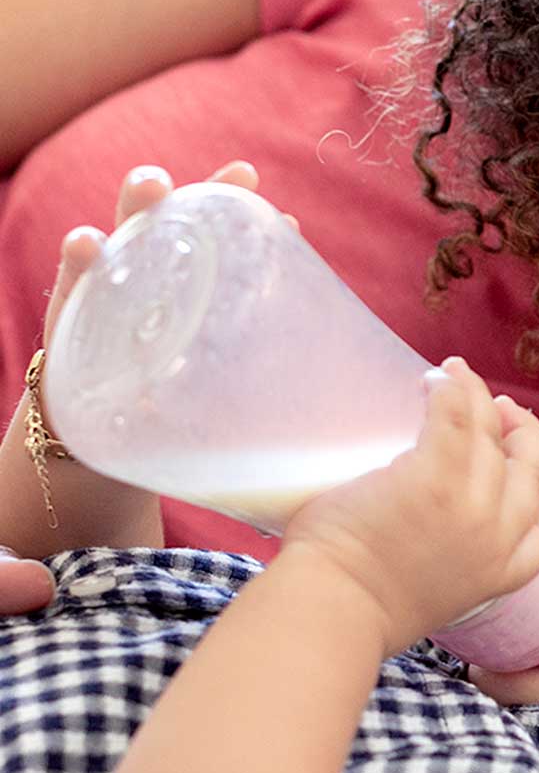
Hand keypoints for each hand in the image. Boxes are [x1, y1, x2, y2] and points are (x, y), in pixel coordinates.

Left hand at [0, 160, 286, 615]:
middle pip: (118, 284)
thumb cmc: (41, 528)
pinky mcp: (188, 362)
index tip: (87, 246)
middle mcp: (103, 365)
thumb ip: (5, 578)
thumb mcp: (10, 558)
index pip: (65, 334)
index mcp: (59, 403)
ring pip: (175, 283)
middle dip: (136, 228)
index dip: (76, 289)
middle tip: (161, 181)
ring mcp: (148, 355)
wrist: (62, 516)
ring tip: (240, 182)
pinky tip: (277, 236)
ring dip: (201, 229)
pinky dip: (244, 268)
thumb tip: (35, 591)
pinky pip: (217, 306)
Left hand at [282, 357, 538, 654]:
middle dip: (523, 430)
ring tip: (453, 373)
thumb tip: (436, 526)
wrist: (333, 613)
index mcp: (503, 572)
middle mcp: (499, 537)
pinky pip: (454, 416)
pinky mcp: (434, 477)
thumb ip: (453, 561)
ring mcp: (471, 505)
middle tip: (499, 407)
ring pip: (491, 434)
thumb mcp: (436, 596)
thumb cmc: (361, 609)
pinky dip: (450, 390)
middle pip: (528, 466)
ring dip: (477, 394)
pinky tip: (435, 378)